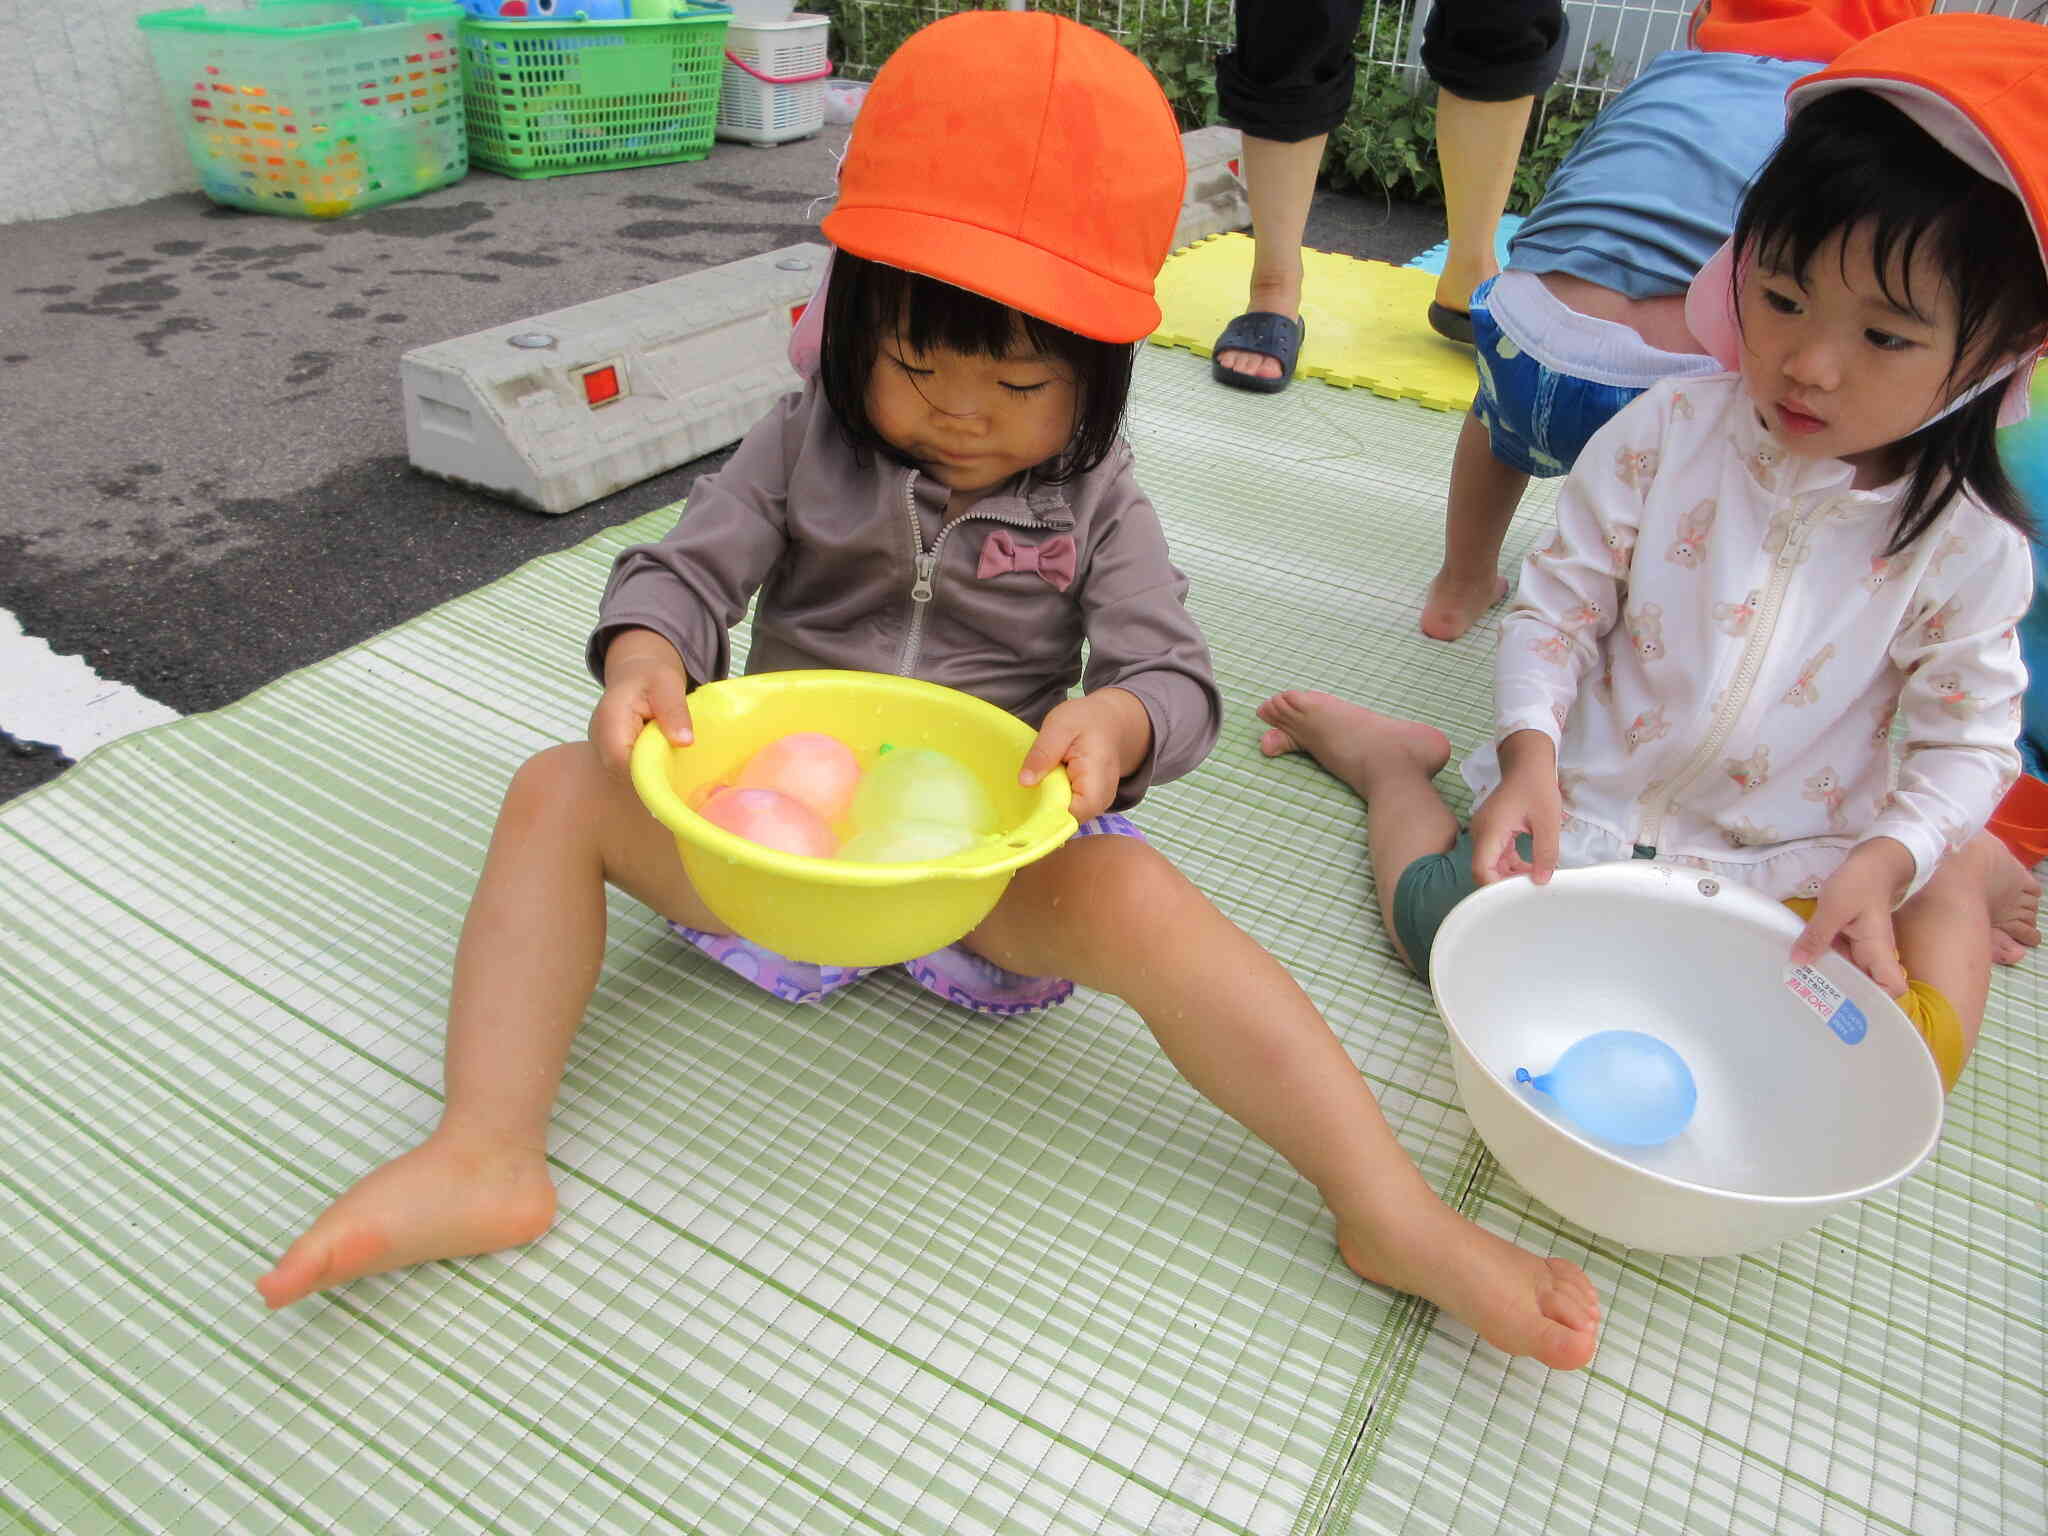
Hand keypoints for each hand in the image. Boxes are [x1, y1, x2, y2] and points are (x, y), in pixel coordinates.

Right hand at [590, 629, 692, 776]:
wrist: (637, 675)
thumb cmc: (652, 677)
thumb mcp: (668, 685)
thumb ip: (674, 710)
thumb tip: (684, 742)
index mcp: (610, 719)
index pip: (620, 759)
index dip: (645, 774)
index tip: (674, 778)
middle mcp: (600, 739)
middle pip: (621, 774)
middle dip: (651, 781)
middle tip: (682, 782)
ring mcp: (604, 750)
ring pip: (625, 777)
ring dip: (652, 779)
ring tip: (677, 776)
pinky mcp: (614, 756)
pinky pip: (629, 774)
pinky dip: (650, 775)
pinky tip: (668, 772)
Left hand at [1019, 689, 1150, 822]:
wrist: (1112, 722)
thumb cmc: (1087, 721)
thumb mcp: (1060, 726)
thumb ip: (1043, 752)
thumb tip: (1025, 782)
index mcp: (1096, 779)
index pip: (1071, 815)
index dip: (1046, 816)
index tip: (1023, 808)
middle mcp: (1102, 799)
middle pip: (1067, 822)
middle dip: (1043, 812)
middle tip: (1026, 791)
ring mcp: (1099, 806)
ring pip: (1067, 820)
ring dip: (1048, 807)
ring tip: (1039, 785)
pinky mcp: (1092, 806)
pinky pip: (1069, 813)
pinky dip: (1055, 804)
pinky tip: (1048, 788)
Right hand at [1470, 730, 1561, 884]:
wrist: (1528, 763)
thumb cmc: (1537, 787)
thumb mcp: (1548, 821)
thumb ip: (1545, 853)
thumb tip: (1541, 880)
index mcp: (1490, 830)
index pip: (1482, 870)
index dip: (1496, 888)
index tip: (1519, 894)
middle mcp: (1481, 832)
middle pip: (1483, 870)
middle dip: (1505, 883)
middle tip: (1531, 888)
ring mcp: (1484, 831)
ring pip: (1490, 864)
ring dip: (1509, 874)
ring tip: (1534, 876)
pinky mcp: (1491, 831)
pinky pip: (1495, 854)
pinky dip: (1510, 863)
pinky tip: (1529, 864)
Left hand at [1790, 837, 1914, 995]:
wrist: (1870, 861)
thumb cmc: (1859, 883)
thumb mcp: (1834, 908)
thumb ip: (1817, 935)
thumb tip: (1798, 962)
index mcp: (1878, 950)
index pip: (1893, 986)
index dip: (1880, 1002)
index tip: (1852, 1010)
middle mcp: (1872, 952)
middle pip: (1866, 984)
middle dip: (1844, 996)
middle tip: (1813, 1007)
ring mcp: (1861, 945)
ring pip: (1848, 971)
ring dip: (1829, 978)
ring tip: (1801, 991)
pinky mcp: (1849, 937)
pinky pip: (1838, 955)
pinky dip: (1823, 961)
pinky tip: (1801, 965)